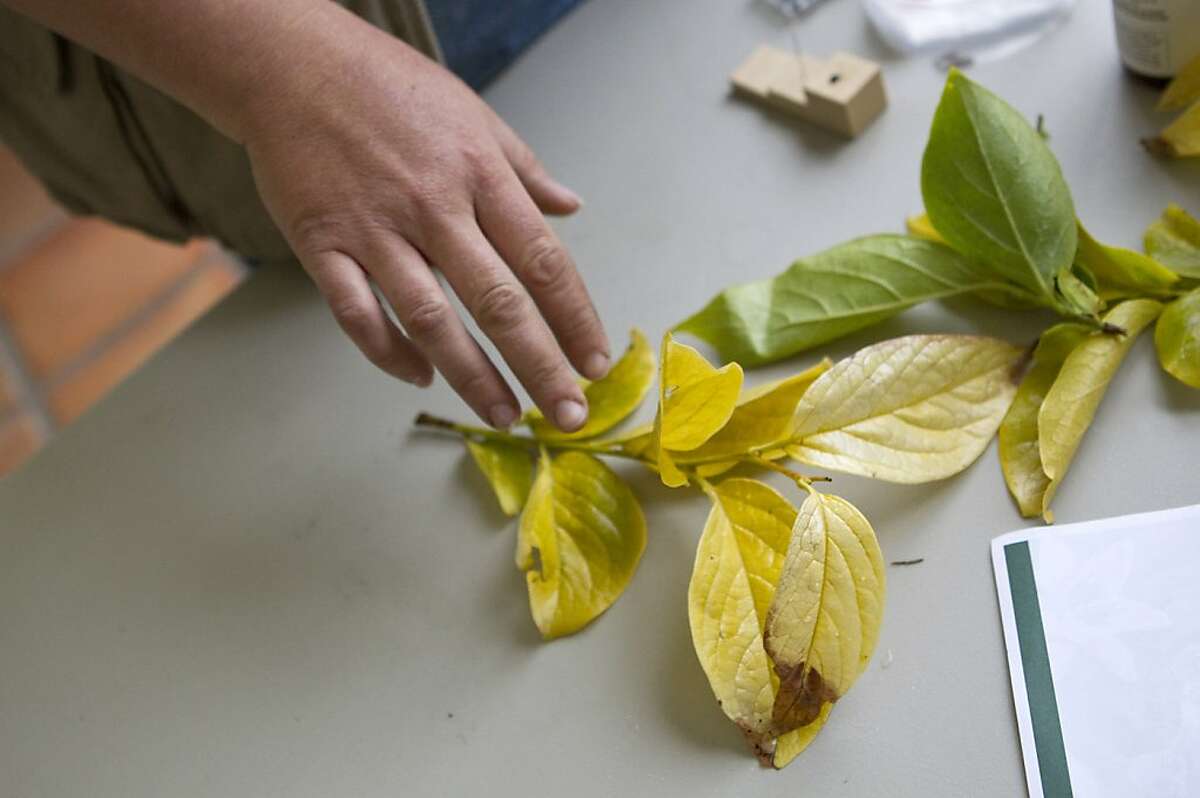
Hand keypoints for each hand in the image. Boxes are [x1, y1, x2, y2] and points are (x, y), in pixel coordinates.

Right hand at [241, 10, 607, 430]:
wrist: (291, 65)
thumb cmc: (389, 86)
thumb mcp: (473, 114)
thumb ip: (524, 169)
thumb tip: (572, 206)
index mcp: (480, 175)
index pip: (543, 261)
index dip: (575, 319)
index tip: (595, 363)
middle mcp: (434, 208)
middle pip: (499, 303)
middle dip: (540, 365)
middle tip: (566, 414)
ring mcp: (375, 230)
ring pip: (432, 321)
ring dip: (473, 378)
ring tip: (505, 418)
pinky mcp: (321, 245)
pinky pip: (358, 316)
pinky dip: (390, 354)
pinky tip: (422, 379)